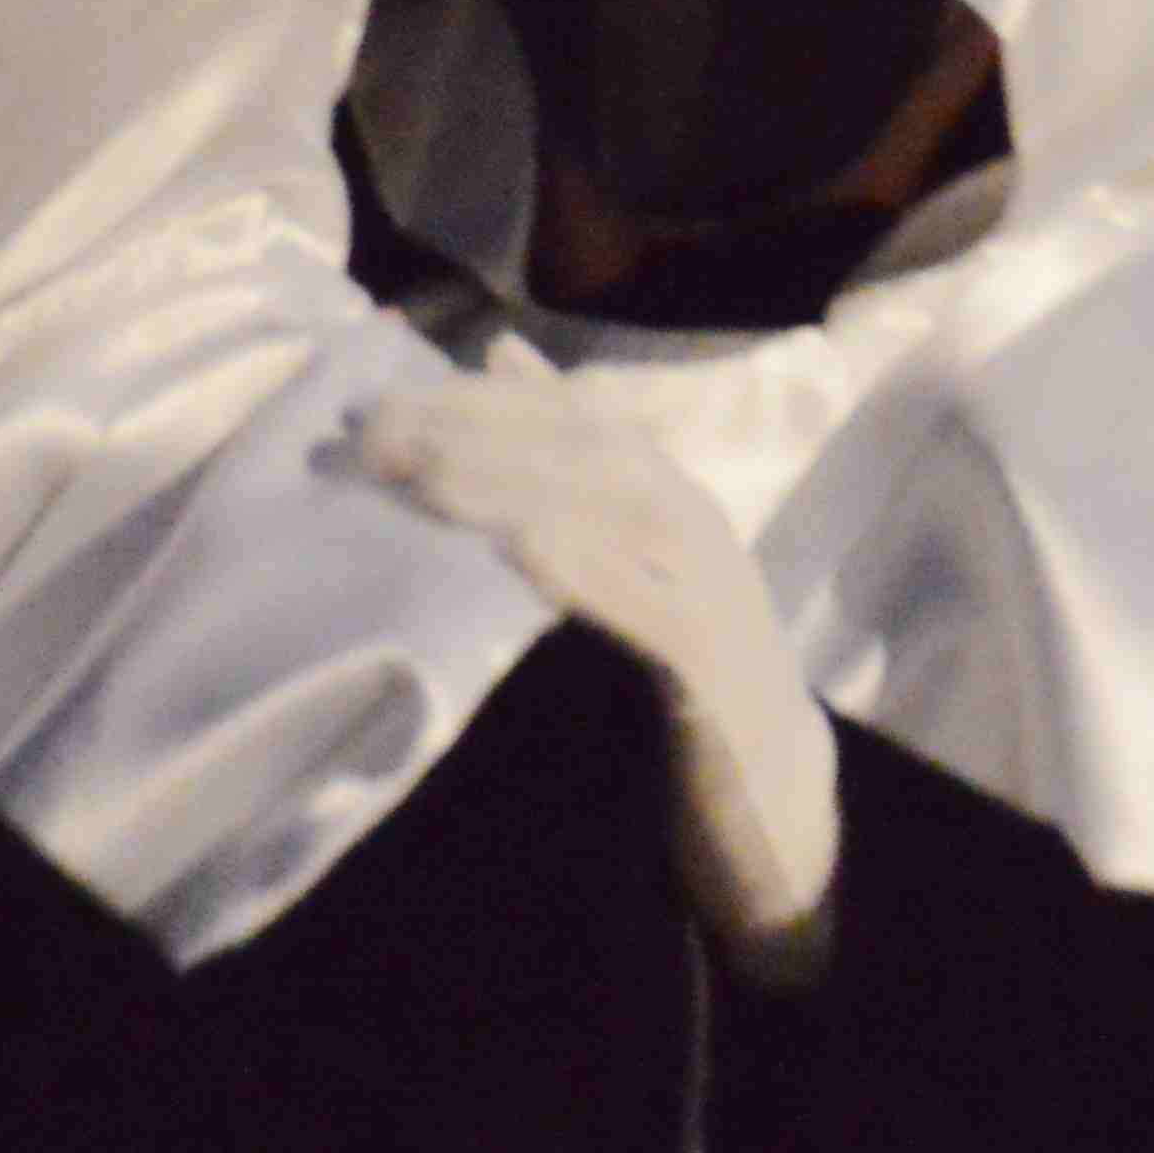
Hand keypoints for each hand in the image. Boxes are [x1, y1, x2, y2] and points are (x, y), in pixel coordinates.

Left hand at [347, 367, 836, 980]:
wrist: (778, 797)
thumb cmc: (688, 673)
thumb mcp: (629, 563)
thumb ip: (570, 471)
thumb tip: (502, 355)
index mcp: (676, 501)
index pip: (582, 421)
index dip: (486, 400)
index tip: (389, 396)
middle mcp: (701, 529)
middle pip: (594, 451)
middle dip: (483, 429)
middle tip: (376, 431)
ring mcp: (715, 594)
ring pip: (619, 512)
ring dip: (517, 486)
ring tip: (420, 478)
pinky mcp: (714, 668)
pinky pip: (649, 606)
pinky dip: (586, 569)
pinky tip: (521, 551)